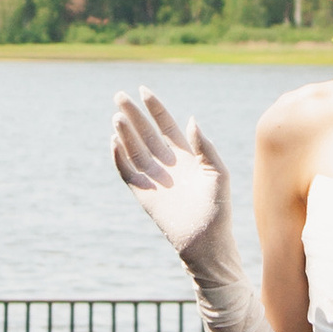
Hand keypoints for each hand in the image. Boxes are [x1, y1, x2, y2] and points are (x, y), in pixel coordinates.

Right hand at [113, 90, 233, 267]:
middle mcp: (167, 164)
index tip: (143, 90)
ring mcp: (154, 178)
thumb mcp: (218, 174)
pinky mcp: (143, 194)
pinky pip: (127, 172)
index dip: (155, 108)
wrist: (206, 242)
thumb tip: (191, 120)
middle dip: (133, 114)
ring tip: (117, 116)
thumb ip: (205, 147)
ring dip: (125, 133)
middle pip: (145, 133)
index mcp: (187, 156)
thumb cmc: (218, 210)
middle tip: (119, 95)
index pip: (166, 125)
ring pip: (134, 149)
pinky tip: (114, 142)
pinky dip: (119, 158)